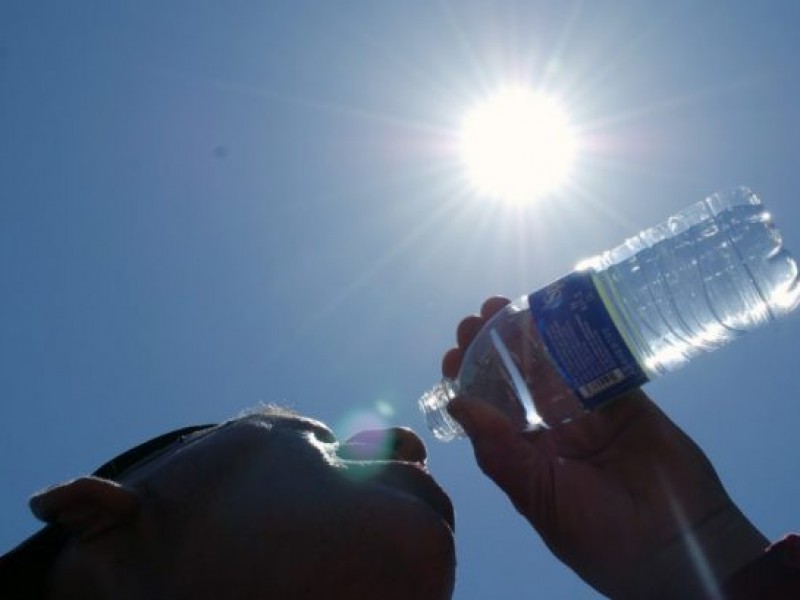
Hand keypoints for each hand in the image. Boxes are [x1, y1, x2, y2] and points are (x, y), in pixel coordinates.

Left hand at [444, 297, 767, 598]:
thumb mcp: (538, 496)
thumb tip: (456, 403)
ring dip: (529, 335)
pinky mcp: (625, 399)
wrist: (680, 547)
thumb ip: (499, 451)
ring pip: (553, 364)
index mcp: (526, 455)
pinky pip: (598, 362)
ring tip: (505, 306)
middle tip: (477, 317)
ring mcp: (589, 412)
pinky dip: (580, 339)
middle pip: (516, 378)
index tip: (454, 353)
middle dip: (494, 347)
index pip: (488, 408)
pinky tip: (559, 315)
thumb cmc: (599, 533)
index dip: (469, 379)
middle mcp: (552, 429)